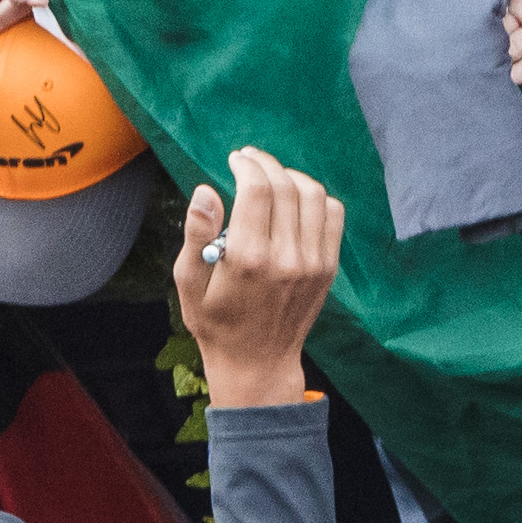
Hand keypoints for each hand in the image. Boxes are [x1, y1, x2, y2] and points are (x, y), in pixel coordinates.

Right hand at [173, 147, 344, 403]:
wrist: (257, 363)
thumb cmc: (215, 323)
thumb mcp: (189, 283)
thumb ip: (195, 234)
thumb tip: (204, 190)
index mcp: (248, 259)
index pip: (257, 190)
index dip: (246, 165)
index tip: (235, 159)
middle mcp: (286, 258)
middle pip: (285, 186)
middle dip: (265, 164)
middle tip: (249, 160)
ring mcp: (312, 263)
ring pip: (313, 195)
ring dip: (291, 176)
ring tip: (272, 177)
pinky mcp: (327, 269)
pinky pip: (333, 215)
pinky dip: (316, 197)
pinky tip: (296, 199)